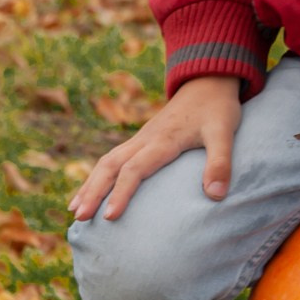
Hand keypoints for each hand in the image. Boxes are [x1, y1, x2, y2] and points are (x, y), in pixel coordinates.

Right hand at [66, 75, 241, 221]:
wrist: (208, 81)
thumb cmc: (217, 109)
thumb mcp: (225, 133)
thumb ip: (221, 162)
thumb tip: (216, 196)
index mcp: (163, 140)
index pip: (135, 169)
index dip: (121, 193)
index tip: (109, 216)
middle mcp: (146, 139)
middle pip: (111, 165)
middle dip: (93, 191)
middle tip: (79, 218)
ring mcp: (141, 138)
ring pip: (107, 161)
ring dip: (90, 184)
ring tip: (75, 211)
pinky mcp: (141, 139)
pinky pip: (113, 158)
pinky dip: (98, 176)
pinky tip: (90, 191)